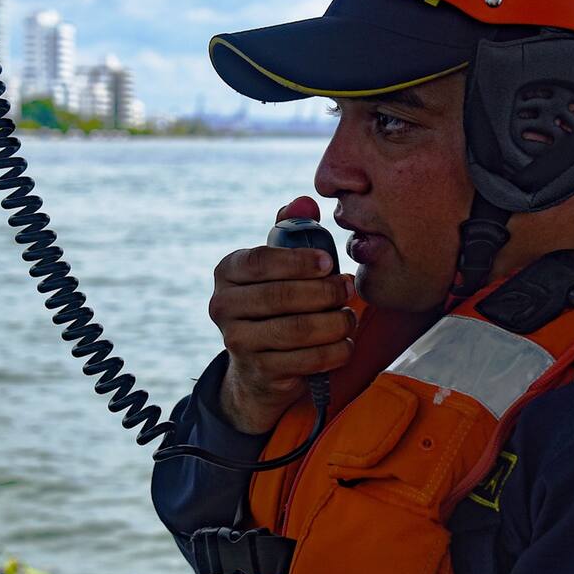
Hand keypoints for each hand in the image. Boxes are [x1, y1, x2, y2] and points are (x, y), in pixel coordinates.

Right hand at [209, 195, 355, 433]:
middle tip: (349, 289)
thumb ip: (293, 231)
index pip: (260, 261)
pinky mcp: (259, 372)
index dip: (298, 261)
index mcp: (227, 271)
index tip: (329, 262)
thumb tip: (305, 201)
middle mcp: (222, 306)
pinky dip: (333, 351)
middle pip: (280, 296)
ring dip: (333, 322)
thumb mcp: (281, 265)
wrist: (260, 367)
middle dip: (323, 292)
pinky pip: (305, 360)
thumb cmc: (277, 302)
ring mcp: (237, 342)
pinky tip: (345, 343)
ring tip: (350, 317)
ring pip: (296, 330)